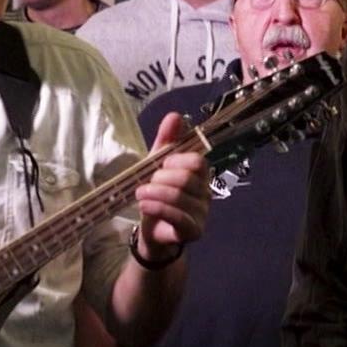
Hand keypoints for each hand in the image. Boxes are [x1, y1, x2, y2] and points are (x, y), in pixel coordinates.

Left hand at [133, 112, 210, 260]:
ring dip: (154, 194)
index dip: (175, 161)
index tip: (160, 165)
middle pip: (187, 179)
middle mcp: (206, 193)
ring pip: (180, 197)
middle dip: (161, 179)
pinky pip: (178, 217)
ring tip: (140, 195)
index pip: (197, 161)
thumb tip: (175, 115)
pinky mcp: (194, 231)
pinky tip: (145, 206)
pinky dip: (157, 208)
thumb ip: (167, 141)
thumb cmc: (157, 196)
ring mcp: (202, 214)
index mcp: (200, 175)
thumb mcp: (156, 165)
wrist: (152, 231)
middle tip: (146, 185)